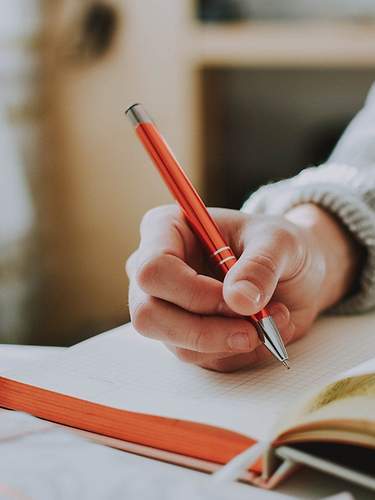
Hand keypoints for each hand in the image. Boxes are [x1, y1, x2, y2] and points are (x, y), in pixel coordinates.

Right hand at [126, 204, 359, 371]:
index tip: (238, 300)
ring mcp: (166, 307)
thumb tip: (240, 300)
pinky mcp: (184, 336)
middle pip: (149, 314)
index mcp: (165, 230)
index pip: (153, 270)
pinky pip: (202, 359)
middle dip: (205, 330)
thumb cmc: (277, 245)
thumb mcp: (280, 242)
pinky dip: (239, 351)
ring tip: (273, 319)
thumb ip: (260, 266)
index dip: (192, 292)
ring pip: (177, 344)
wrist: (292, 271)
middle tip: (253, 330)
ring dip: (231, 341)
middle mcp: (156, 271)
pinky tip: (264, 329)